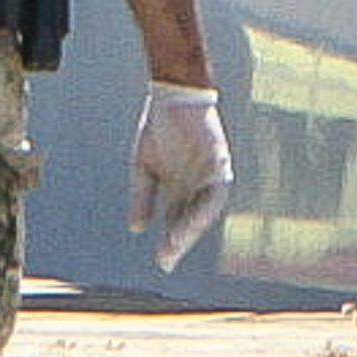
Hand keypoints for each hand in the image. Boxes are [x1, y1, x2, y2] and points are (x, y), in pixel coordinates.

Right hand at [130, 84, 233, 270]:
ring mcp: (210, 176)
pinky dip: (200, 209)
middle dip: (180, 242)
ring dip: (190, 229)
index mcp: (181, 186)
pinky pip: (213, 194)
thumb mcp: (144, 166)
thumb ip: (142, 197)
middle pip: (191, 220)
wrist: (174, 94)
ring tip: (174, 245)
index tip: (162, 261)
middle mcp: (197, 185)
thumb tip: (136, 229)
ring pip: (203, 211)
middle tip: (166, 261)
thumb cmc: (159, 127)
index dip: (172, 241)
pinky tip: (189, 222)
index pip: (178, 220)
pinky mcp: (219, 165)